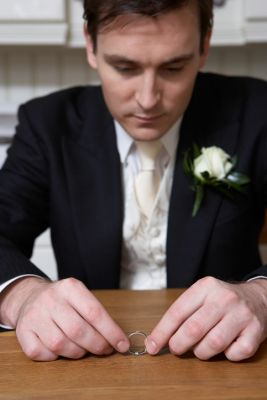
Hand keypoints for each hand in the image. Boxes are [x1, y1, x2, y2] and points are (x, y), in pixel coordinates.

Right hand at [0, 277, 128, 360]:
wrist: (30, 296)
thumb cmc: (62, 301)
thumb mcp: (80, 296)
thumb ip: (97, 314)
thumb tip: (118, 339)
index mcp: (70, 287)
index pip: (94, 312)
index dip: (111, 332)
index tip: (123, 344)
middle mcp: (51, 299)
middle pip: (78, 330)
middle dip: (97, 345)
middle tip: (105, 349)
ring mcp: (35, 315)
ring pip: (60, 344)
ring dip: (77, 353)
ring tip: (84, 349)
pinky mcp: (23, 331)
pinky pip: (42, 353)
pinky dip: (55, 357)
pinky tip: (61, 349)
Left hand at [145, 276, 266, 360]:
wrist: (258, 297)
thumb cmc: (222, 300)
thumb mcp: (202, 296)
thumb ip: (182, 313)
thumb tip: (157, 339)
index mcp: (206, 287)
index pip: (177, 312)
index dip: (162, 332)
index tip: (152, 346)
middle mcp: (224, 298)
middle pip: (193, 329)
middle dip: (178, 344)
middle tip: (176, 349)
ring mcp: (242, 314)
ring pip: (213, 343)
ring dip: (201, 352)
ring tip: (200, 348)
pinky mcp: (256, 330)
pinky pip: (235, 353)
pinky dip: (227, 356)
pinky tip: (226, 347)